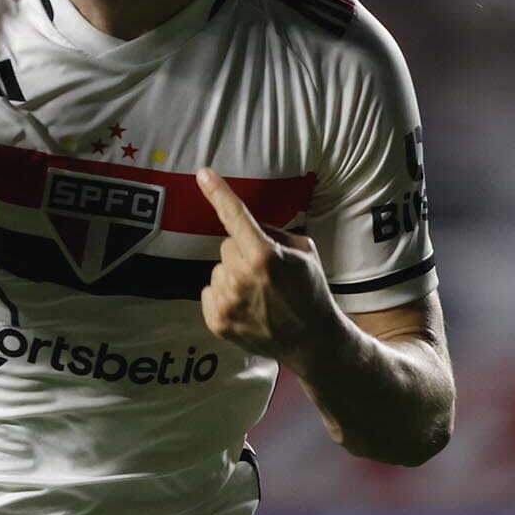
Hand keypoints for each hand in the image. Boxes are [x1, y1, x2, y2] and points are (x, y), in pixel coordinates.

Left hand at [196, 166, 343, 366]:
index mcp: (264, 255)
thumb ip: (273, 233)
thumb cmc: (311, 291)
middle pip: (227, 246)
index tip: (203, 173)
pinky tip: (247, 307)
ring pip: (218, 270)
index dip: (218, 192)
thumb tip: (250, 225)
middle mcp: (241, 277)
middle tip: (266, 273)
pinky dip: (224, 296)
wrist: (312, 341)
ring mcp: (227, 302)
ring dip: (233, 276)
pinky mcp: (217, 322)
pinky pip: (209, 292)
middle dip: (243, 252)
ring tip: (259, 295)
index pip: (235, 216)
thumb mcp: (303, 252)